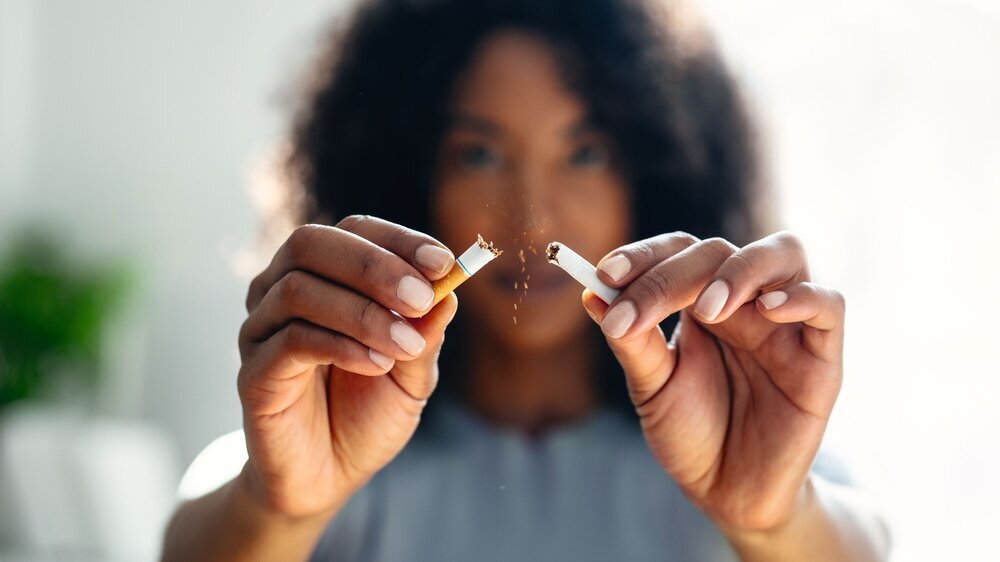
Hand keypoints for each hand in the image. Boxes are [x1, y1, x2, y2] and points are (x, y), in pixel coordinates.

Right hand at [237, 216, 457, 518]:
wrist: (328, 477)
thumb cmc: (367, 415)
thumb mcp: (412, 375)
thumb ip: (425, 334)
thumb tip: (449, 291)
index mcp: (325, 278)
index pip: (354, 231)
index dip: (398, 241)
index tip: (443, 263)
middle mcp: (282, 291)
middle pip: (312, 243)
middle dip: (374, 266)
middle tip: (421, 298)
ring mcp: (262, 329)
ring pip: (299, 288)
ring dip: (363, 313)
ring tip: (406, 346)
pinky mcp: (253, 372)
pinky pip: (291, 340)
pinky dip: (341, 345)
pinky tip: (376, 365)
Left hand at [582, 231, 843, 532]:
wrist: (727, 493)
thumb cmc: (690, 433)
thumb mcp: (652, 388)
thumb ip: (631, 342)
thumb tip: (591, 293)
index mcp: (700, 301)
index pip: (677, 252)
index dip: (644, 256)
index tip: (606, 274)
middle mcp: (744, 301)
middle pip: (718, 252)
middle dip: (672, 275)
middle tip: (638, 312)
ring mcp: (785, 323)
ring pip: (784, 254)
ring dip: (741, 270)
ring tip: (708, 307)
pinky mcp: (821, 357)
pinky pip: (829, 305)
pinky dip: (803, 297)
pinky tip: (767, 309)